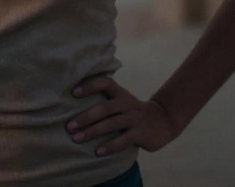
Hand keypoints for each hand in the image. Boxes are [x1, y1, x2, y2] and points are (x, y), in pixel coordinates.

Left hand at [67, 76, 184, 155]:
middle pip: (105, 108)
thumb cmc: (133, 112)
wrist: (164, 121)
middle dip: (85, 117)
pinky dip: (110, 146)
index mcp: (120, 93)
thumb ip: (106, 101)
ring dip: (92, 131)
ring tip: (77, 138)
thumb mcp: (123, 101)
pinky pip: (123, 140)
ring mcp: (135, 118)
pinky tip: (98, 152)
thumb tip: (73, 107)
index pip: (105, 83)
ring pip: (111, 124)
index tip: (73, 93)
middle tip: (69, 126)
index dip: (89, 86)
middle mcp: (127, 103)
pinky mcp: (141, 133)